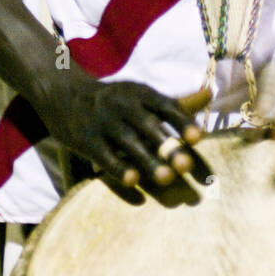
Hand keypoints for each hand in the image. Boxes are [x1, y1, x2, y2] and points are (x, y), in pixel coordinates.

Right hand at [39, 73, 209, 189]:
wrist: (64, 93)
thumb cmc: (113, 99)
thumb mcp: (141, 94)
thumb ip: (175, 102)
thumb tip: (210, 93)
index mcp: (140, 93)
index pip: (165, 105)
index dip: (181, 120)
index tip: (198, 138)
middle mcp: (123, 104)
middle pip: (148, 126)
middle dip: (167, 146)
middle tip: (186, 166)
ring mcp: (104, 121)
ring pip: (128, 143)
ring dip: (147, 161)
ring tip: (166, 179)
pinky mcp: (86, 139)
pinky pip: (104, 155)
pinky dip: (119, 168)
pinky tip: (133, 182)